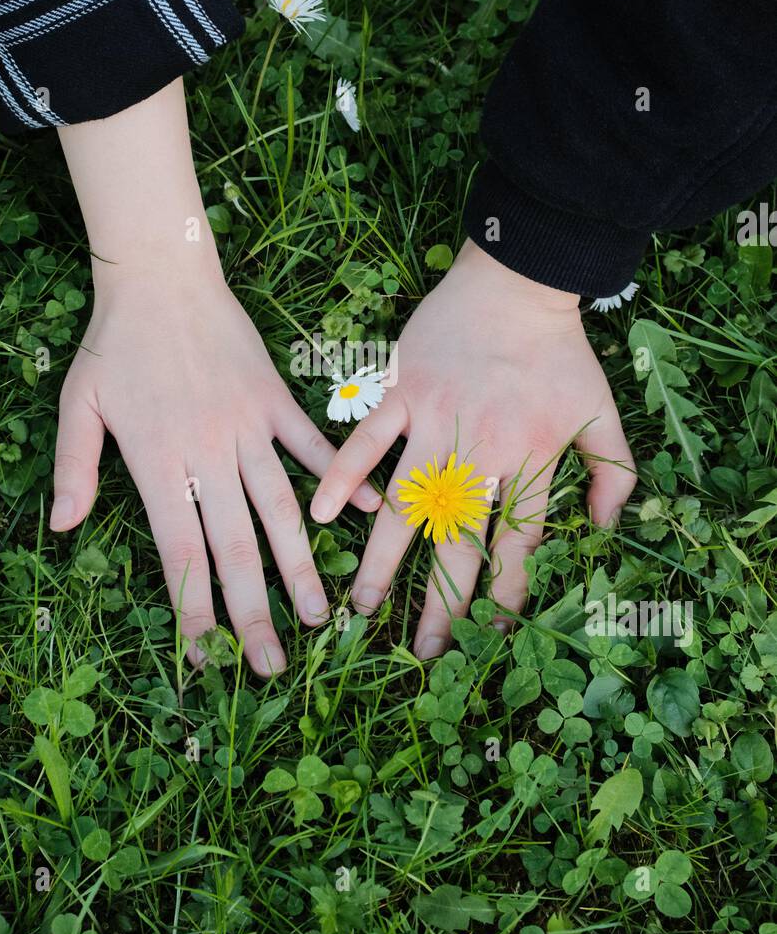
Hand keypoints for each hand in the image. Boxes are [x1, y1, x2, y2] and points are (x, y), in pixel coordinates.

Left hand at [50, 259, 378, 675]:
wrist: (161, 276)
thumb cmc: (114, 344)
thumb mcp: (77, 405)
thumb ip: (74, 469)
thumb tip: (62, 529)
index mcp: (158, 462)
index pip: (179, 552)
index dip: (192, 608)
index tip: (204, 656)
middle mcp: (207, 454)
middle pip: (234, 547)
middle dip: (252, 613)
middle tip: (271, 666)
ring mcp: (247, 428)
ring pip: (280, 509)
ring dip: (301, 566)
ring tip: (322, 615)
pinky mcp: (275, 402)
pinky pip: (311, 448)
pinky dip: (342, 481)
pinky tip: (372, 513)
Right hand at [311, 239, 635, 657]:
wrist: (519, 283)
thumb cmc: (560, 352)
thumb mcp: (603, 412)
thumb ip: (613, 474)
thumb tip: (605, 529)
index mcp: (529, 458)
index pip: (518, 543)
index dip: (506, 594)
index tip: (492, 635)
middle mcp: (480, 450)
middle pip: (457, 540)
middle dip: (441, 600)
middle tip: (424, 650)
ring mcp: (435, 421)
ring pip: (405, 502)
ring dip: (382, 558)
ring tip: (361, 606)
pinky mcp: (403, 392)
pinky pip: (366, 439)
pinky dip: (343, 475)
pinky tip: (319, 516)